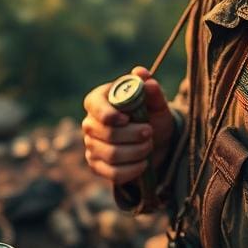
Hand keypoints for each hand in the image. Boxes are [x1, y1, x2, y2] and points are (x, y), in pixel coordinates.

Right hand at [82, 66, 175, 184]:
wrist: (156, 141)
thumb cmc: (152, 116)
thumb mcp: (157, 102)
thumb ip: (151, 89)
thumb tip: (142, 74)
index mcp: (99, 100)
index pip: (94, 105)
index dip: (109, 114)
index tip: (127, 118)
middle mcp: (90, 123)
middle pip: (106, 133)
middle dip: (133, 135)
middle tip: (149, 132)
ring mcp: (91, 146)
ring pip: (111, 155)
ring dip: (136, 152)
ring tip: (148, 146)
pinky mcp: (97, 166)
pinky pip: (112, 173)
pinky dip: (132, 170)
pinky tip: (143, 163)